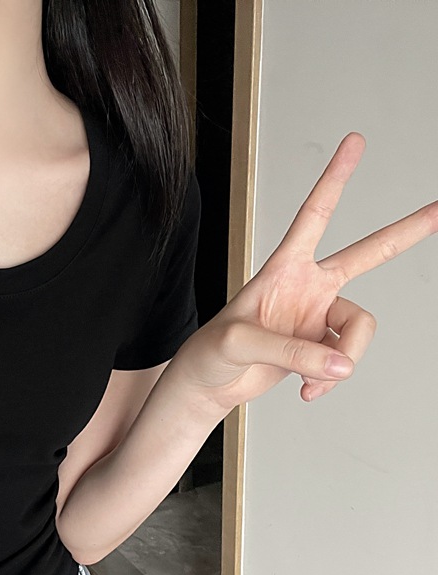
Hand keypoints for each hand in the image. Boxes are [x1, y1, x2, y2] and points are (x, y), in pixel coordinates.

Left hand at [171, 132, 437, 414]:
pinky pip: (345, 361)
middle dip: (405, 232)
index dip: (334, 180)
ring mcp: (317, 318)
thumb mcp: (239, 342)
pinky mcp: (320, 348)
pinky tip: (307, 391)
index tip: (354, 143)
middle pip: (366, 254)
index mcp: (282, 270)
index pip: (314, 216)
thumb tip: (340, 366)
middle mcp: (307, 288)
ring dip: (343, 359)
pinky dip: (330, 380)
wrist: (208, 385)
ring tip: (311, 380)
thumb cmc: (210, 353)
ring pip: (358, 329)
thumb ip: (290, 350)